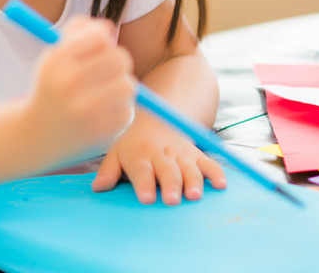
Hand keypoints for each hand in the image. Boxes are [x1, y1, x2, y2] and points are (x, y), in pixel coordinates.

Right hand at [24, 17, 136, 165]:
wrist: (35, 136)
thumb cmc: (51, 88)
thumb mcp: (54, 56)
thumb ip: (78, 31)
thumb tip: (108, 26)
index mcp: (57, 63)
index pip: (101, 38)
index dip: (105, 41)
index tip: (101, 49)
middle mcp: (69, 86)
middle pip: (121, 59)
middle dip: (119, 61)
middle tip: (112, 69)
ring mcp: (86, 111)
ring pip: (129, 85)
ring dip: (121, 86)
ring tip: (107, 92)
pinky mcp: (100, 132)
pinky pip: (127, 110)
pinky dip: (119, 109)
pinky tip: (102, 114)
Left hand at [92, 113, 226, 204]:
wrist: (157, 118)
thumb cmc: (133, 144)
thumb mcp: (116, 152)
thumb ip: (109, 170)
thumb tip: (98, 188)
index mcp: (139, 154)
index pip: (141, 169)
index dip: (144, 184)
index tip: (146, 198)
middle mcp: (161, 154)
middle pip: (167, 170)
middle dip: (170, 185)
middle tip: (172, 200)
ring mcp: (180, 153)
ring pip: (189, 167)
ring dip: (194, 181)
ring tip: (195, 195)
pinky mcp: (196, 154)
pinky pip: (208, 162)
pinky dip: (216, 172)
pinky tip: (221, 185)